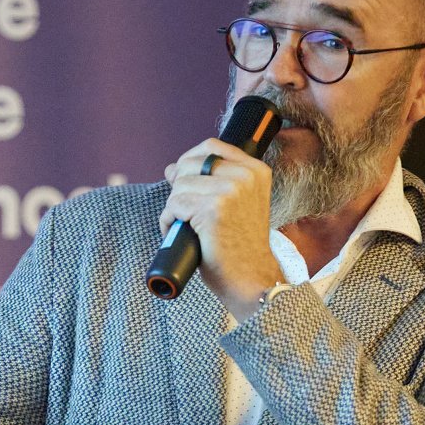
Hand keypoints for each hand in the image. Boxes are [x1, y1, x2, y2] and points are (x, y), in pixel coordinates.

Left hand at [160, 139, 284, 317]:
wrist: (251, 278)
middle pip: (190, 164)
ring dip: (174, 207)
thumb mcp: (238, 204)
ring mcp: (230, 191)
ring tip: (185, 226)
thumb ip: (214, 181)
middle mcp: (245, 176)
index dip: (189, 161)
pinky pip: (174, 205)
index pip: (211, 146)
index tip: (184, 182)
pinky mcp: (212, 210)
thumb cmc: (240, 246)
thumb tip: (171, 167)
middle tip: (185, 211)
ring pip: (179, 185)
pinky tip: (181, 232)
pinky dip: (169, 221)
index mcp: (255, 171)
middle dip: (179, 187)